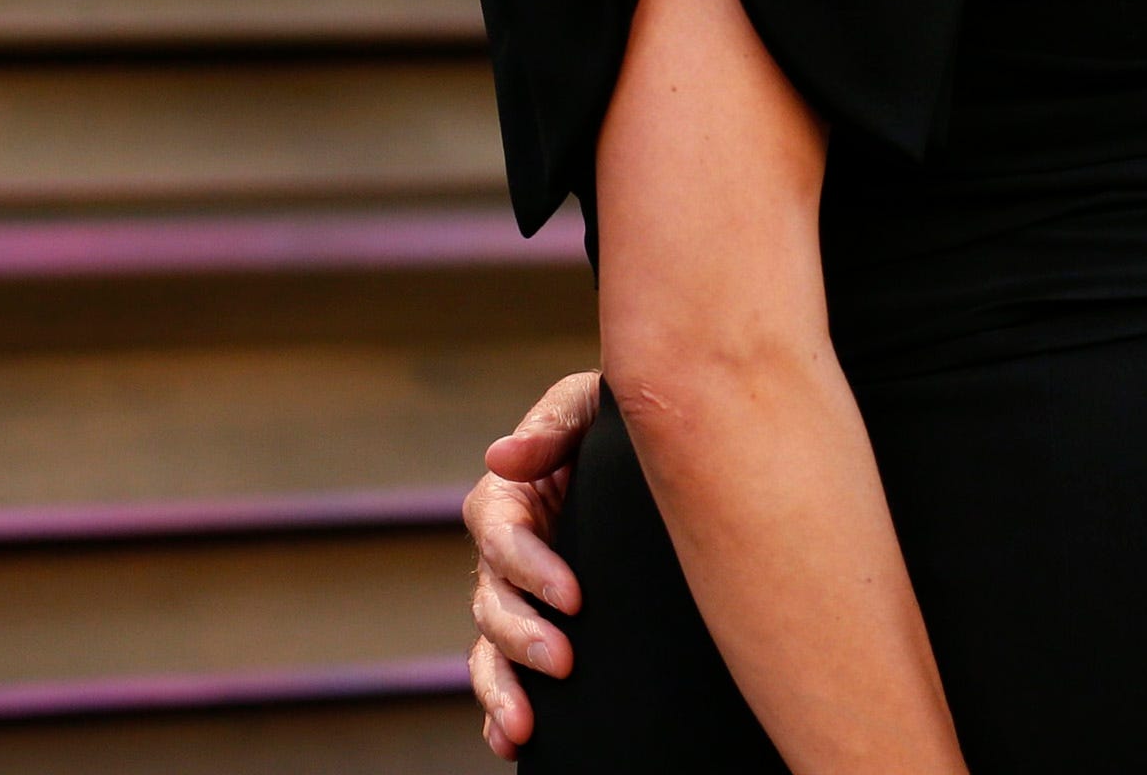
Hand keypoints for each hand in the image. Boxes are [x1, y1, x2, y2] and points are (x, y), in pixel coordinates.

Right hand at [467, 369, 598, 760]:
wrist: (655, 448)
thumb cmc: (616, 420)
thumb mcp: (589, 404)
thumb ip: (551, 427)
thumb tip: (499, 456)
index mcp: (510, 497)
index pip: (501, 536)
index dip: (530, 568)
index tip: (574, 595)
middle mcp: (505, 552)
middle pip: (492, 601)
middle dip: (522, 636)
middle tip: (563, 660)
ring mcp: (517, 593)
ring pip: (491, 646)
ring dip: (502, 687)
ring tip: (523, 725)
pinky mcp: (536, 623)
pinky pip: (502, 672)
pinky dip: (499, 709)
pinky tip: (513, 743)